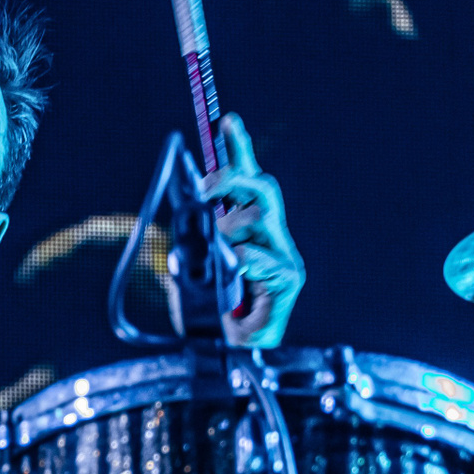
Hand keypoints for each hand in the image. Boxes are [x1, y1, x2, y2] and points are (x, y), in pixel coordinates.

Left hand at [205, 116, 303, 348]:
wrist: (229, 354)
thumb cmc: (211, 312)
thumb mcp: (191, 267)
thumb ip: (190, 238)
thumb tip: (183, 211)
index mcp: (247, 229)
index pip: (246, 179)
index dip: (238, 148)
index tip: (226, 119)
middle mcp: (270, 237)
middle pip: (262, 189)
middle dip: (233, 178)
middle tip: (206, 185)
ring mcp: (284, 255)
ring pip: (256, 219)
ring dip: (228, 231)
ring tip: (218, 256)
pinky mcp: (289, 277)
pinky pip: (256, 255)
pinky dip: (239, 261)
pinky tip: (234, 275)